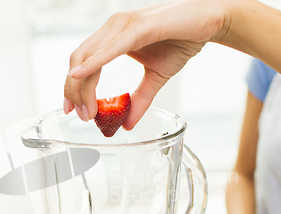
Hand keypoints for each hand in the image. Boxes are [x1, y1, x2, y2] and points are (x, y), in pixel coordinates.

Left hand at [63, 0, 229, 127]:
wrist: (209, 22)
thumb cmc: (181, 42)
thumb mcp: (156, 78)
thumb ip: (139, 99)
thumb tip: (127, 124)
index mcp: (112, 36)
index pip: (82, 62)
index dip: (73, 86)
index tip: (72, 109)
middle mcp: (113, 27)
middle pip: (78, 60)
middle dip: (73, 90)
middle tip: (78, 115)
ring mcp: (123, 24)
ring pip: (89, 56)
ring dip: (83, 86)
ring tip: (86, 110)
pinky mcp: (139, 26)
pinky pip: (111, 48)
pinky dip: (94, 63)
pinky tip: (80, 76)